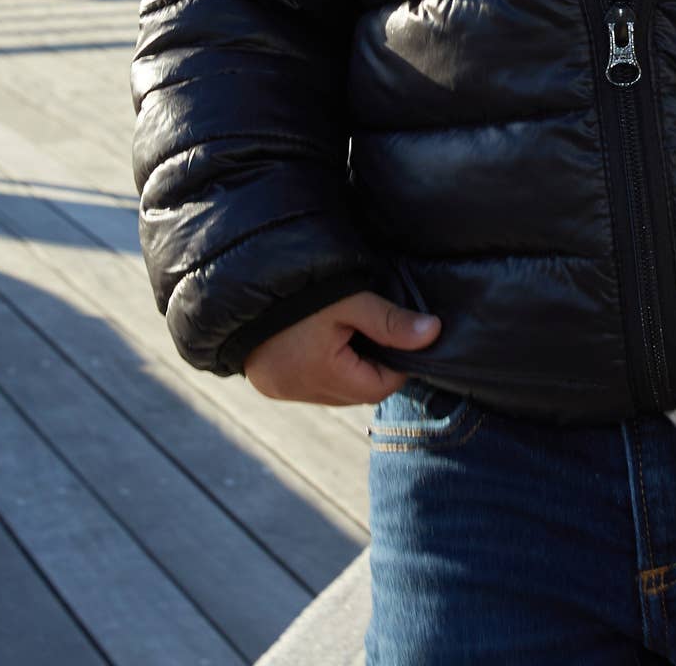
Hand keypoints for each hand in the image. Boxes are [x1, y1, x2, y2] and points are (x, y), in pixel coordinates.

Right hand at [243, 292, 441, 406]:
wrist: (241, 284)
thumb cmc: (301, 290)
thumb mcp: (351, 299)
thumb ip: (391, 321)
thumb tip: (434, 332)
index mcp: (325, 376)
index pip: (381, 387)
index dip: (398, 363)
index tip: (401, 335)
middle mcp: (302, 392)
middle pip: (357, 391)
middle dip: (374, 366)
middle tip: (375, 329)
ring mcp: (281, 390)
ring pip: (334, 390)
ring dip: (348, 369)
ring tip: (348, 332)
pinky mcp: (269, 382)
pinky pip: (309, 385)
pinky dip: (323, 368)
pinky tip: (322, 340)